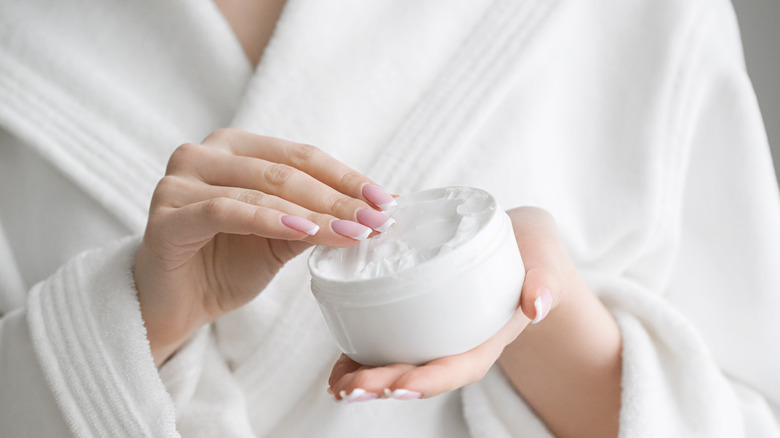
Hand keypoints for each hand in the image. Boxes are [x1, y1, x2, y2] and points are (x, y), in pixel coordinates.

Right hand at [133, 129, 396, 365]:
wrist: (175, 305)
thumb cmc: (225, 265)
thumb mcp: (281, 239)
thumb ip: (317, 219)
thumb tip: (377, 211)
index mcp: (235, 149)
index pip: (301, 156)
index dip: (346, 177)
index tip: (387, 200)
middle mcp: (204, 154)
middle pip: (285, 171)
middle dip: (338, 198)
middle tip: (377, 220)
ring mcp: (180, 181)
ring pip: (261, 189)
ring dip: (314, 213)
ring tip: (353, 232)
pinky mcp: (167, 215)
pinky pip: (226, 210)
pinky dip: (269, 220)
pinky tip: (304, 232)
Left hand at [327, 207, 572, 401]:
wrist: (519, 242)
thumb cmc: (531, 250)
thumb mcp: (543, 258)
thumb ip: (544, 279)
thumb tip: (537, 305)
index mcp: (488, 335)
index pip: (459, 366)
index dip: (429, 379)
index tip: (399, 387)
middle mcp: (458, 342)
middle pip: (421, 372)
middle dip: (385, 384)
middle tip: (351, 388)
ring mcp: (436, 334)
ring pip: (400, 364)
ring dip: (367, 378)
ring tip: (337, 386)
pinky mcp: (416, 318)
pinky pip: (386, 343)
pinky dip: (360, 358)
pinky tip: (337, 371)